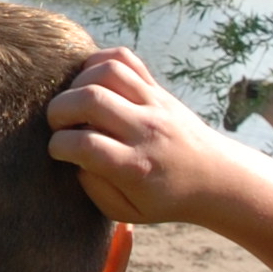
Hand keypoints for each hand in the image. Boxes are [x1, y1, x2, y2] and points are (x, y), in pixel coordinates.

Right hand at [44, 49, 247, 225]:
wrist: (215, 177)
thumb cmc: (165, 198)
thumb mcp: (128, 213)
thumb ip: (95, 189)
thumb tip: (73, 158)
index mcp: (136, 167)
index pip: (85, 144)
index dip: (59, 145)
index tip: (57, 150)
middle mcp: (145, 130)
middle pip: (91, 99)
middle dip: (59, 109)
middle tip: (57, 123)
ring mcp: (153, 103)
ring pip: (107, 71)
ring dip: (77, 82)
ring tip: (73, 101)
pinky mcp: (157, 88)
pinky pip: (125, 58)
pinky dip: (99, 61)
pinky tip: (90, 81)